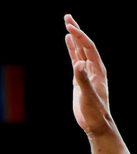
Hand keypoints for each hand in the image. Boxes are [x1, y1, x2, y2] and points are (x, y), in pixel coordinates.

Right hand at [65, 14, 110, 134]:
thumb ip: (82, 80)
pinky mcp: (79, 79)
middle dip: (76, 31)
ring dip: (74, 38)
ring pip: (79, 51)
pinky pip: (75, 60)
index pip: (88, 48)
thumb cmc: (95, 112)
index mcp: (98, 69)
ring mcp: (86, 72)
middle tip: (67, 17)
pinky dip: (72, 50)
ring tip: (67, 25)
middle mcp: (93, 67)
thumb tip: (77, 64)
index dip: (79, 37)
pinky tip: (68, 42)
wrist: (96, 124)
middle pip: (84, 44)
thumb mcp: (88, 96)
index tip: (69, 28)